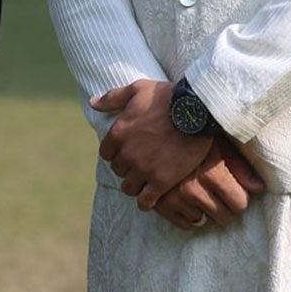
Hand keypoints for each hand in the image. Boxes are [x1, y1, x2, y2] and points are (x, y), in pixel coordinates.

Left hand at [92, 79, 212, 211]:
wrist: (197, 111)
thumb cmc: (167, 97)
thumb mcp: (137, 89)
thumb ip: (112, 98)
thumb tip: (93, 103)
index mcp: (118, 133)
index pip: (106, 153)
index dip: (116, 153)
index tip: (127, 152)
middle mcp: (127, 153)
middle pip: (118, 170)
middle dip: (127, 168)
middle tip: (139, 166)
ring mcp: (144, 169)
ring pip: (129, 187)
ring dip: (135, 185)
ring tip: (145, 182)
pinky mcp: (162, 181)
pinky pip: (146, 200)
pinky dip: (146, 202)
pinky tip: (151, 198)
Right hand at [152, 137, 265, 230]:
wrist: (162, 123)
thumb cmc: (193, 132)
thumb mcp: (221, 144)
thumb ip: (240, 167)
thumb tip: (259, 188)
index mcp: (210, 173)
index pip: (239, 204)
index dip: (239, 197)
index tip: (235, 191)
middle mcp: (191, 188)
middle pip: (223, 217)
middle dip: (224, 207)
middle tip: (219, 195)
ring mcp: (172, 197)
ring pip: (201, 220)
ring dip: (204, 211)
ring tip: (201, 195)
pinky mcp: (158, 202)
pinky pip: (182, 223)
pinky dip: (187, 216)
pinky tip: (189, 203)